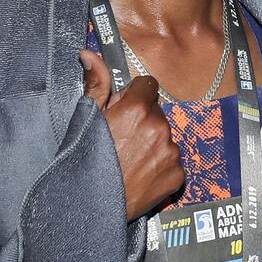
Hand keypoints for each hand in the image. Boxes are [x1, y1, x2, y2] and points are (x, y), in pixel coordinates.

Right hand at [80, 50, 184, 220]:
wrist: (90, 208)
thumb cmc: (83, 162)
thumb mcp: (86, 119)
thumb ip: (96, 83)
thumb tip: (90, 53)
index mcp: (136, 109)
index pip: (148, 85)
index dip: (134, 96)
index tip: (124, 109)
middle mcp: (159, 127)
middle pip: (156, 112)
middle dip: (143, 120)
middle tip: (122, 141)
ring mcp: (171, 152)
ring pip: (165, 136)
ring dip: (153, 143)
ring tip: (130, 161)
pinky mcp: (178, 175)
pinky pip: (173, 161)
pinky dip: (161, 166)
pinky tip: (141, 175)